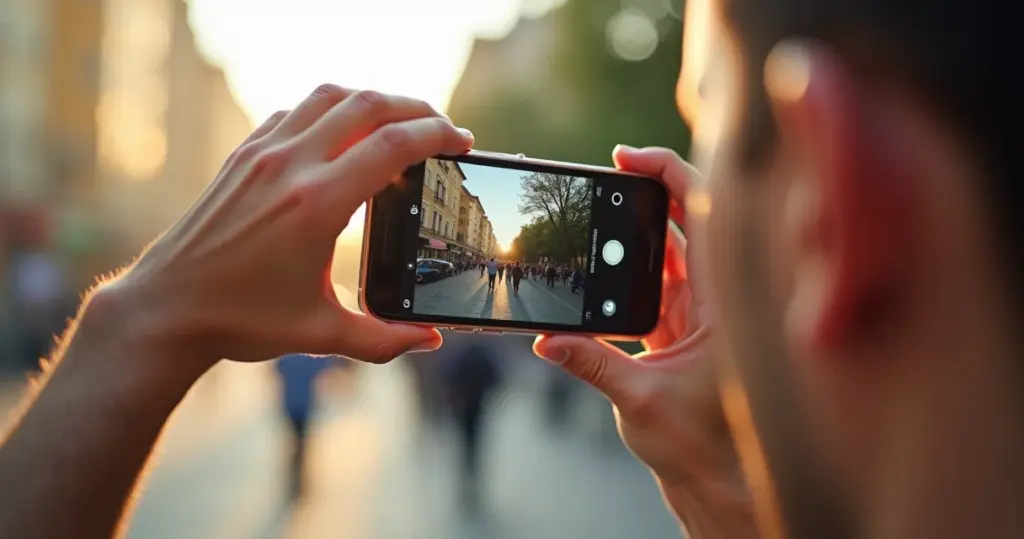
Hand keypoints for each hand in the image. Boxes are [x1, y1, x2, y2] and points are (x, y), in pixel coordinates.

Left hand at [97, 85, 472, 369]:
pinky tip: (342, 135)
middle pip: (367, 105)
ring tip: (398, 122)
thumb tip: (430, 341)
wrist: (165, 310)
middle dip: (416, 108)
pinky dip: (329, 111)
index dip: (437, 135)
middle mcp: (289, 167)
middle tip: (442, 128)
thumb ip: (384, 339)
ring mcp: (261, 155)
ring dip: (372, 101)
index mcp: (316, 205)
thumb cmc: (240, 321)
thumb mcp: (320, 333)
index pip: (393, 145)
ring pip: (329, 97)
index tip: (461, 142)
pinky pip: (294, 112)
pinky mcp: (241, 157)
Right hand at [534, 146, 756, 537]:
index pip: (704, 217)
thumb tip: (547, 340)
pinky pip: (651, 281)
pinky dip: (626, 266)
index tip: (628, 158)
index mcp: (723, 305)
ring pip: (667, 249)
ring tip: (598, 210)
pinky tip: (601, 259)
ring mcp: (695, 310)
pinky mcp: (675, 326)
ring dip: (635, 230)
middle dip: (648, 191)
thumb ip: (592, 366)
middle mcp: (714, 299)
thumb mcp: (640, 401)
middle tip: (609, 171)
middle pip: (685, 222)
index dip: (669, 176)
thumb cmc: (700, 446)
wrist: (714, 477)